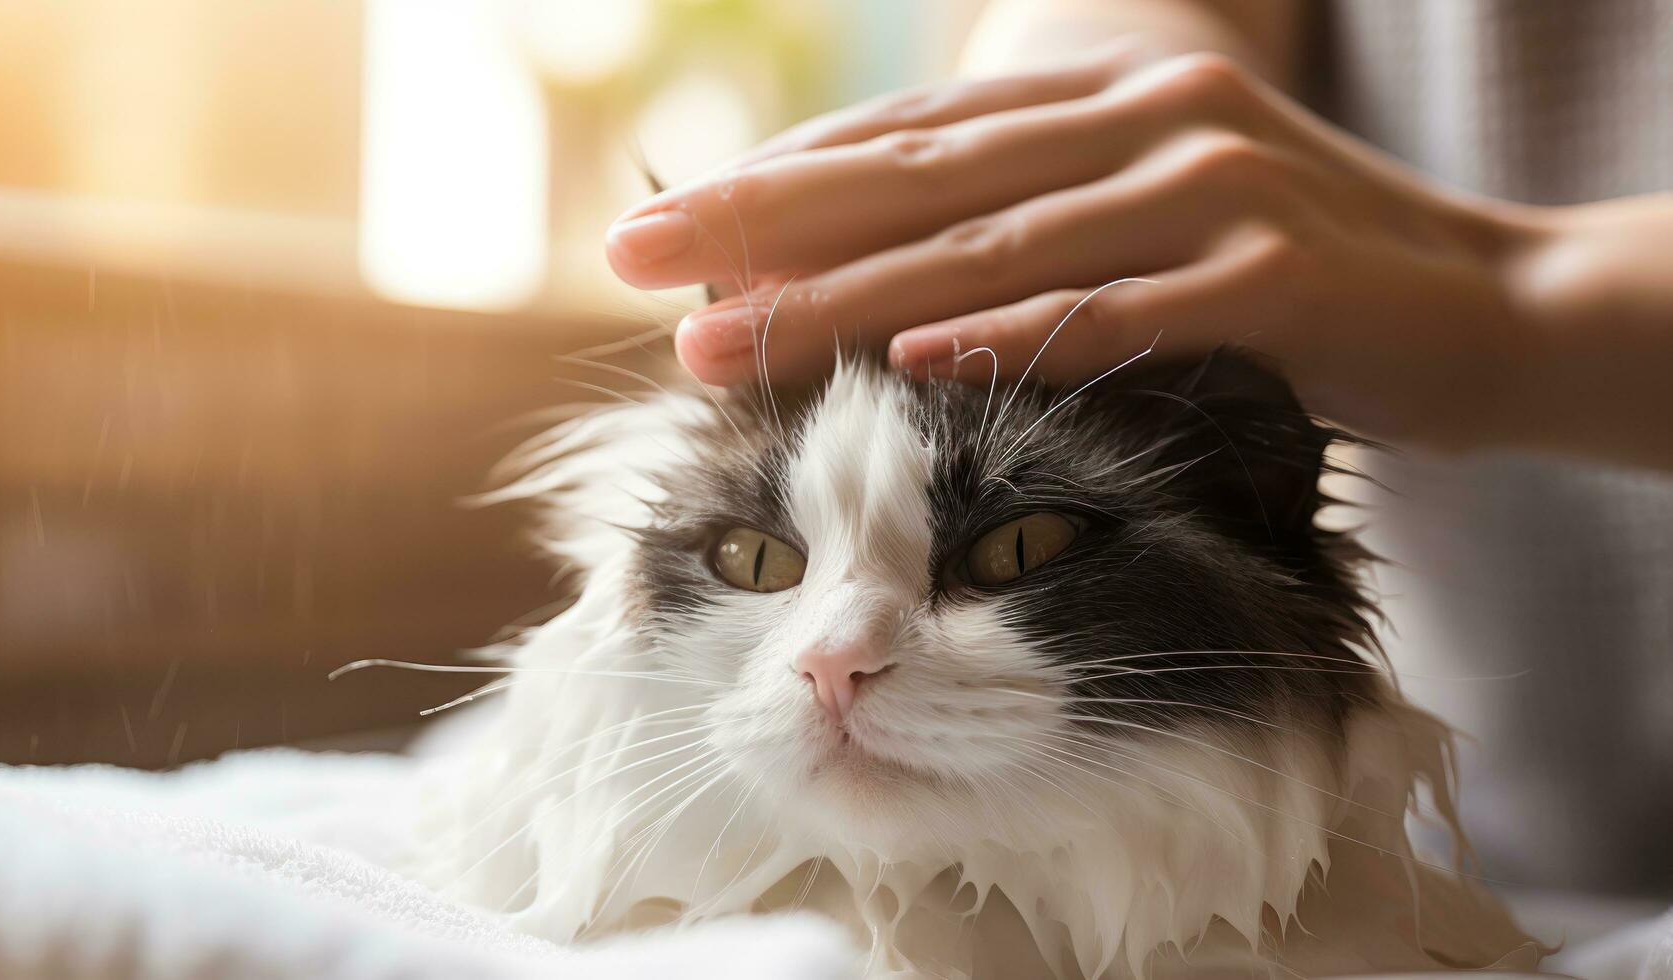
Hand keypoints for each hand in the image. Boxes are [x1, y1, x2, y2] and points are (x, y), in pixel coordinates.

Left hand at [604, 46, 1560, 452]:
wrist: (1491, 306)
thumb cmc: (1296, 287)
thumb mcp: (1150, 234)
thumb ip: (1028, 238)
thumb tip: (873, 295)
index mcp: (1104, 101)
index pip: (907, 143)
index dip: (775, 184)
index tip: (655, 233)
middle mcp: (1145, 121)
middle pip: (918, 180)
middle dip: (765, 226)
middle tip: (632, 263)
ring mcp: (1209, 191)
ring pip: (990, 246)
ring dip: (845, 296)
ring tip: (721, 338)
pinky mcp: (1270, 278)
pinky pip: (1115, 310)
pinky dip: (1008, 333)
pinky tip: (908, 361)